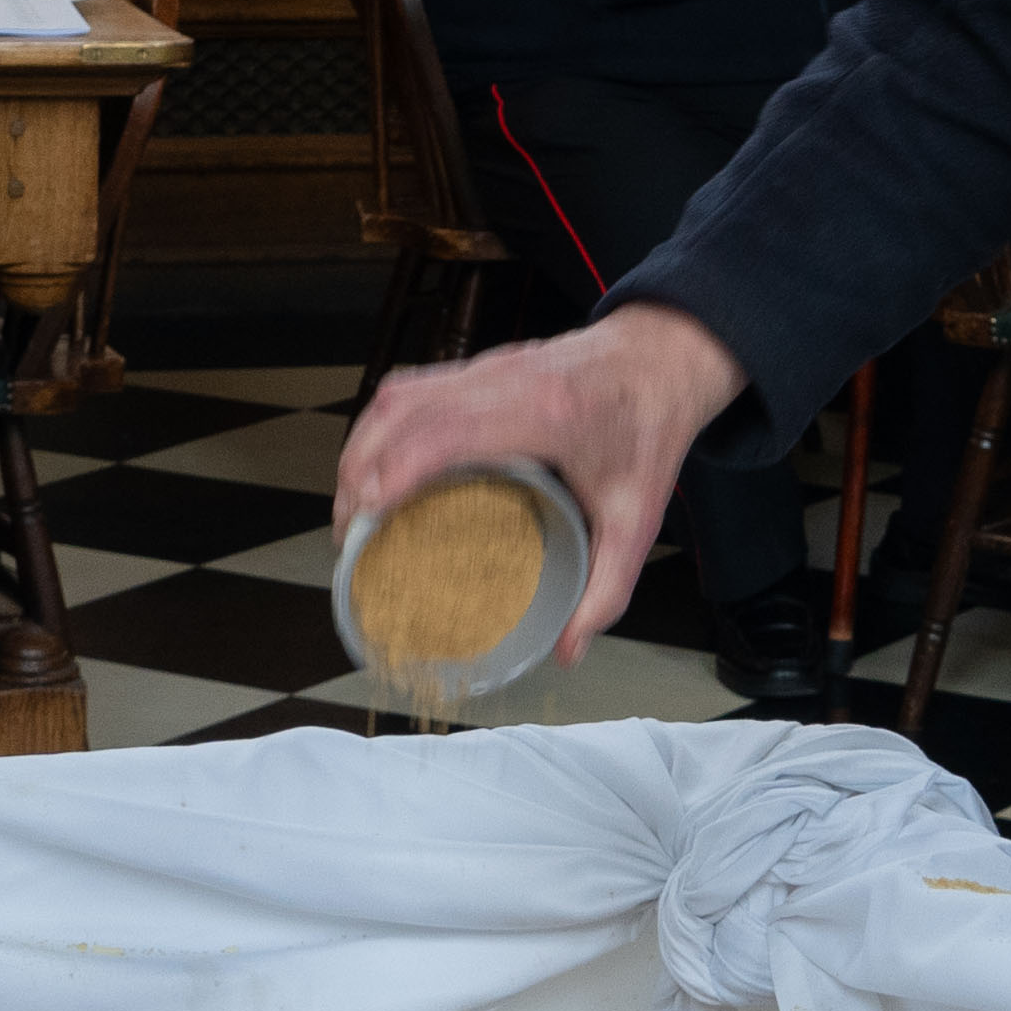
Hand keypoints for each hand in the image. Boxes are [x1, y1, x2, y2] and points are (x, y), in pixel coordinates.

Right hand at [335, 302, 748, 662]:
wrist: (662, 359)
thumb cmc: (648, 428)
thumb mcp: (638, 518)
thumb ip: (608, 589)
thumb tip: (569, 651)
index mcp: (546, 411)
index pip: (449, 430)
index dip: (397, 467)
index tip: (367, 513)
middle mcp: (504, 380)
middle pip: (404, 412)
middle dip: (360, 471)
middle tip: (349, 534)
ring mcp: (485, 365)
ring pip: (397, 395)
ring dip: (362, 447)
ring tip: (352, 508)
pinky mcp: (476, 365)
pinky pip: (410, 389)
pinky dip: (381, 429)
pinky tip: (375, 468)